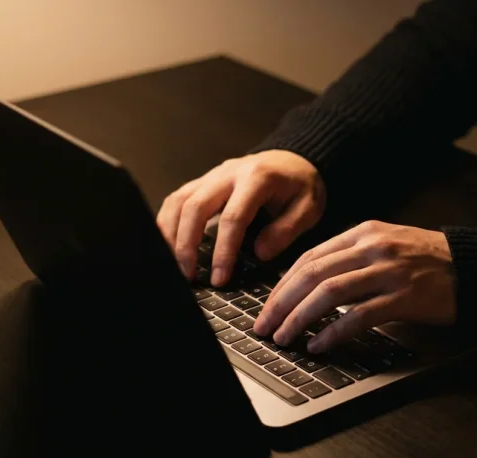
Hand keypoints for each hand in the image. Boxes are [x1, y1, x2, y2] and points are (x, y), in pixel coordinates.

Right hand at [156, 150, 325, 285]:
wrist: (293, 160)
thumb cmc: (301, 186)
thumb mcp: (309, 208)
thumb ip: (287, 230)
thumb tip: (259, 254)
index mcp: (257, 178)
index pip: (232, 217)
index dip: (223, 251)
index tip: (219, 278)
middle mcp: (228, 173)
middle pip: (195, 207)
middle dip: (186, 245)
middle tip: (187, 277)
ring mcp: (212, 175)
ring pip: (179, 201)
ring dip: (170, 234)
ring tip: (173, 266)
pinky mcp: (202, 182)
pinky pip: (177, 199)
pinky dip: (167, 222)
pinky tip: (168, 246)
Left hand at [253, 221, 456, 352]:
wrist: (474, 266)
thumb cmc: (429, 261)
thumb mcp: (387, 246)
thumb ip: (352, 258)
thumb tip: (310, 285)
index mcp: (364, 233)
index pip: (310, 257)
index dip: (282, 285)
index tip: (267, 306)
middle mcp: (373, 248)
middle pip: (312, 274)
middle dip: (281, 303)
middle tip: (265, 326)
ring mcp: (389, 271)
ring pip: (329, 293)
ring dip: (300, 318)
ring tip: (285, 338)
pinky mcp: (404, 297)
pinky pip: (359, 316)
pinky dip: (334, 332)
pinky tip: (319, 344)